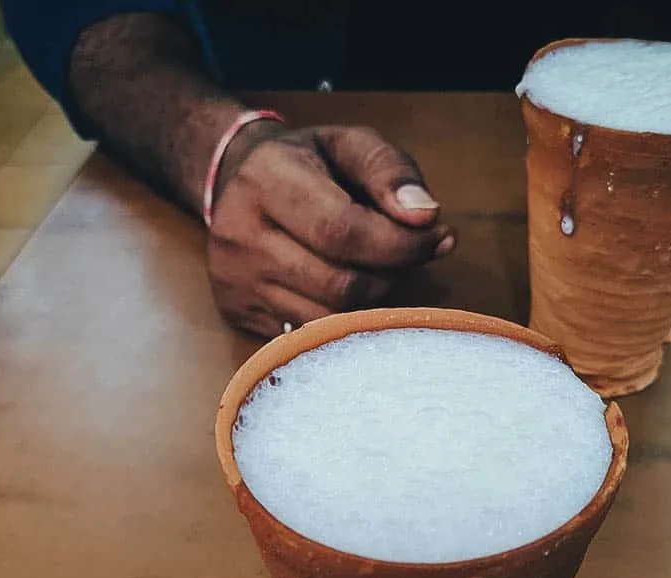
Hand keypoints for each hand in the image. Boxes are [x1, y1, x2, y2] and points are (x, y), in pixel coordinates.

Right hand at [207, 123, 454, 337]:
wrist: (233, 180)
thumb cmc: (307, 162)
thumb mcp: (350, 145)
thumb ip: (391, 171)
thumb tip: (426, 218)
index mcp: (266, 180)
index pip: (342, 231)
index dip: (400, 245)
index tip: (438, 238)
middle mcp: (240, 235)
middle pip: (339, 285)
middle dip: (391, 277)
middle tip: (408, 256)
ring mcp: (235, 281)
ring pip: (326, 321)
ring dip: (371, 304)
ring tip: (379, 272)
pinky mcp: (238, 313)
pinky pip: (307, 339)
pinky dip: (342, 323)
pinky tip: (351, 294)